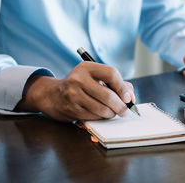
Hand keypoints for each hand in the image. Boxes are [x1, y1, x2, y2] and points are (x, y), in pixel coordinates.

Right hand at [15, 62, 134, 121]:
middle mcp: (78, 79)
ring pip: (102, 109)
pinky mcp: (71, 109)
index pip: (111, 74)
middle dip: (120, 106)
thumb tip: (131, 96)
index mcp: (87, 67)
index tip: (128, 97)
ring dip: (112, 113)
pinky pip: (94, 117)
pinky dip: (101, 118)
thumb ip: (114, 83)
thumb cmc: (80, 85)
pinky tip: (101, 114)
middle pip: (108, 95)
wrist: (53, 95)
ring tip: (113, 112)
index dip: (123, 87)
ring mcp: (73, 95)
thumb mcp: (94, 77)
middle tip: (125, 110)